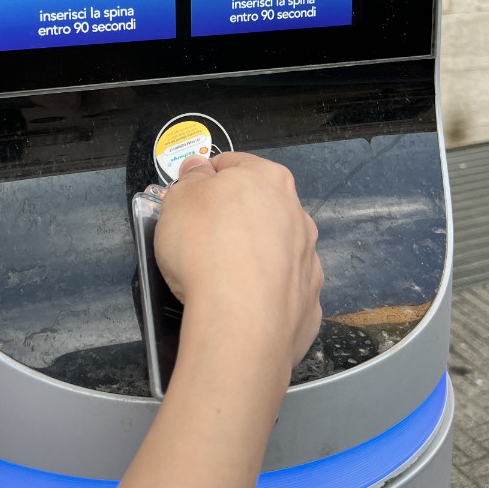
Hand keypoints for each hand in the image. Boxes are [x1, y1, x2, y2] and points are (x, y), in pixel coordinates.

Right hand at [154, 152, 322, 382]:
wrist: (240, 321)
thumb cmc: (205, 246)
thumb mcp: (179, 199)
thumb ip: (190, 179)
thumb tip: (199, 169)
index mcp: (270, 180)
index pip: (233, 165)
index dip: (205, 180)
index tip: (188, 201)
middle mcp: (298, 216)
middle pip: (259, 209)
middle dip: (232, 220)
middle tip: (199, 241)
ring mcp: (309, 262)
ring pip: (275, 251)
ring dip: (252, 258)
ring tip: (220, 280)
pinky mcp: (309, 304)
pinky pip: (281, 292)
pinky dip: (263, 296)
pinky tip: (241, 308)